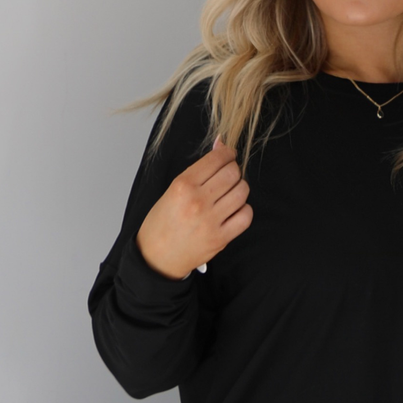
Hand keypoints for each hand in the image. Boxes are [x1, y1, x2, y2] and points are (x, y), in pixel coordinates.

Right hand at [135, 135, 252, 279]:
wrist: (156, 257)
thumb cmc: (162, 222)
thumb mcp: (172, 189)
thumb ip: (198, 170)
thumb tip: (220, 144)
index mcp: (183, 185)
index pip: (217, 159)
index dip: (227, 154)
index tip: (228, 155)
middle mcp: (198, 201)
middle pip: (233, 173)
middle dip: (234, 170)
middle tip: (228, 175)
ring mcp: (211, 221)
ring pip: (242, 192)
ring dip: (240, 188)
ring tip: (230, 193)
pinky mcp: (221, 238)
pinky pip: (245, 216)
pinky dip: (244, 210)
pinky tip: (234, 210)